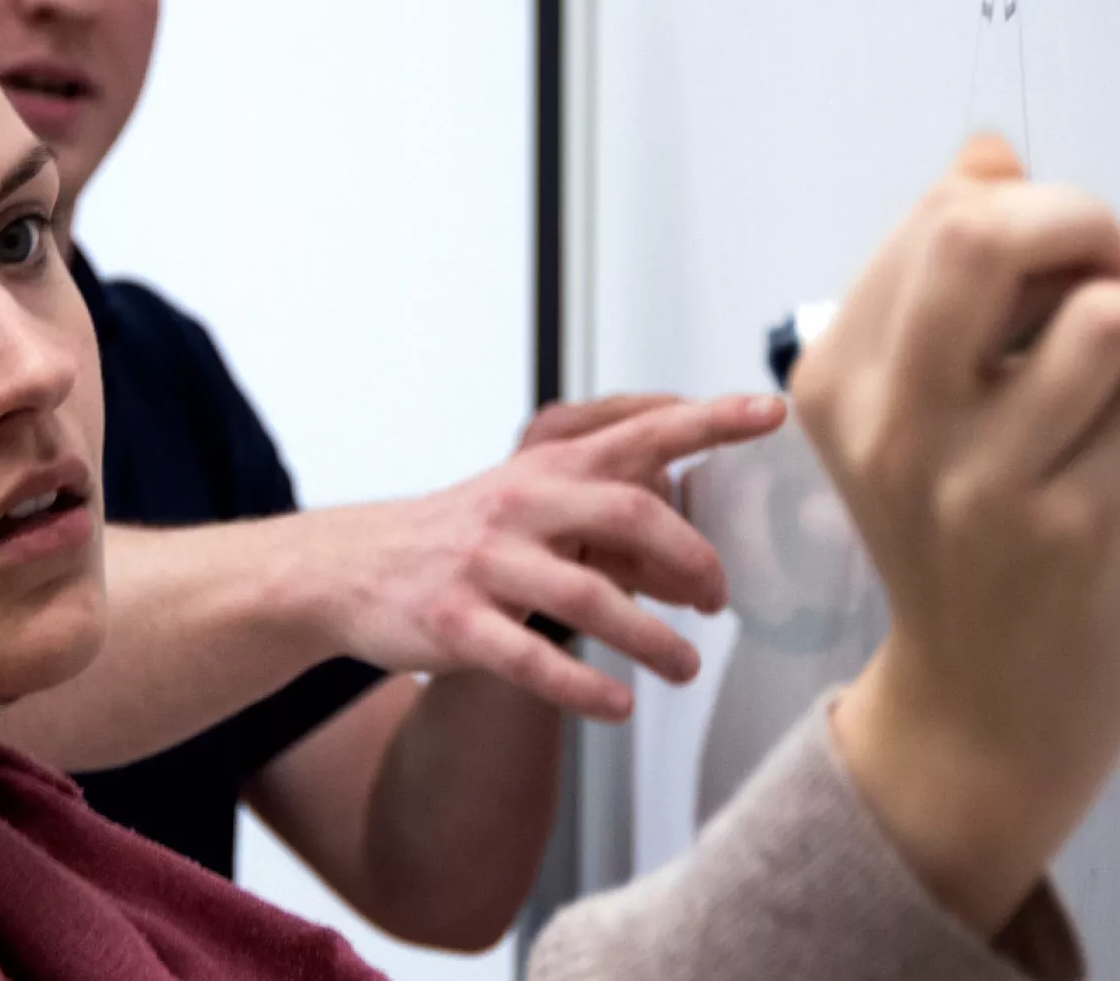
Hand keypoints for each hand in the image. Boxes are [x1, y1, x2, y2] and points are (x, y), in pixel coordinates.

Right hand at [306, 393, 785, 720]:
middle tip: (719, 598)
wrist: (350, 567)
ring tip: (685, 668)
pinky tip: (620, 706)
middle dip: (690, 557)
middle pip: (628, 512)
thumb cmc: (462, 536)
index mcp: (546, 466)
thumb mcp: (530, 501)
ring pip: (587, 599)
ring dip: (650, 640)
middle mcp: (520, 503)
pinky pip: (531, 660)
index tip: (770, 412)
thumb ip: (610, 520)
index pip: (640, 432)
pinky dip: (584, 689)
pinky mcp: (455, 624)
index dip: (708, 421)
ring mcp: (485, 563)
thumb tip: (698, 566)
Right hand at [798, 134, 1119, 928]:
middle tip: (1111, 276)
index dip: (1027, 204)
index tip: (1055, 266)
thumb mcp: (919, 412)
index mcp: (836, 380)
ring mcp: (978, 485)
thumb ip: (943, 282)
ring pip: (1105, 313)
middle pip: (986, 229)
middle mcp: (891, 427)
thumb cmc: (965, 542)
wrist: (984, 711)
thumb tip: (988, 152)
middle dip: (1086, 220)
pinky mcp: (1072, 532)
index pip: (940, 212)